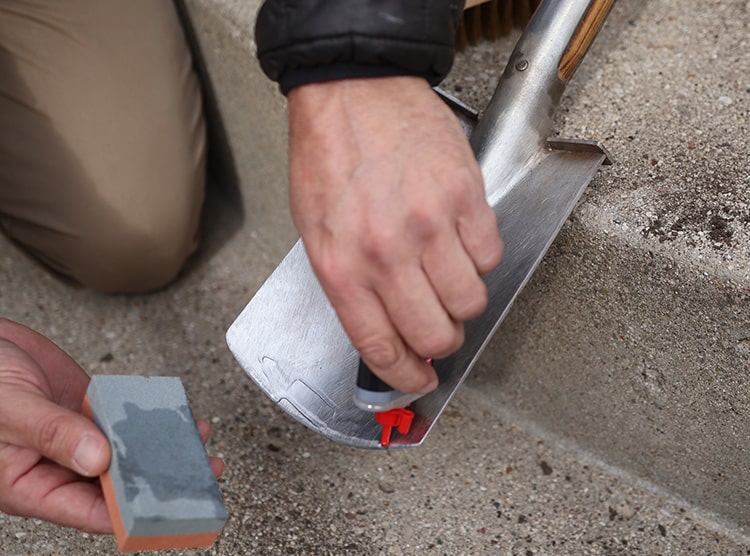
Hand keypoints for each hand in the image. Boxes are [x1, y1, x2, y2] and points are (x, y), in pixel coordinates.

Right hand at [0, 319, 222, 531]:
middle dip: (157, 483)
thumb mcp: (11, 409)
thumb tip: (98, 460)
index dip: (129, 514)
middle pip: (115, 486)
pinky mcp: (90, 411)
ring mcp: (77, 437)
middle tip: (199, 475)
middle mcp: (59, 466)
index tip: (168, 509)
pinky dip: (147, 419)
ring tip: (197, 442)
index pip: (88, 511)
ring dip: (159, 449)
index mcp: (31, 484)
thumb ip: (52, 433)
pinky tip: (172, 415)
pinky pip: (123, 420)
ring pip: (125, 453)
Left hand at [287, 76, 502, 393]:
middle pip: (437, 333)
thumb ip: (351, 286)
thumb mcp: (316, 231)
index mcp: (341, 266)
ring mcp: (429, 224)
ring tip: (448, 278)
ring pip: (471, 300)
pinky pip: (491, 255)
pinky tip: (459, 239)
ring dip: (463, 300)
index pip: (381, 347)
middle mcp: (386, 253)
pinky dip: (480, 258)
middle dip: (441, 343)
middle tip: (439, 330)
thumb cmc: (329, 158)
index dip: (405, 375)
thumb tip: (385, 328)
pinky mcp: (464, 196)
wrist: (353, 92)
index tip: (419, 379)